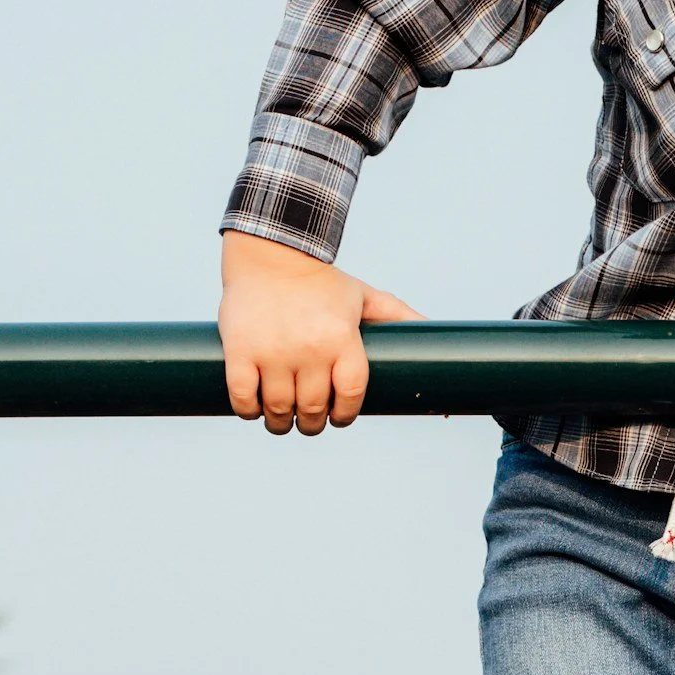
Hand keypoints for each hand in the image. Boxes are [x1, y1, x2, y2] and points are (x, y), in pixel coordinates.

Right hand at [219, 232, 423, 435]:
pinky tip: (255, 408)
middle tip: (308, 420)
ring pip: (279, 409)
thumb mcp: (362, 295)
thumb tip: (434, 330)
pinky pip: (243, 397)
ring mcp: (273, 351)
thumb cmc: (321, 281)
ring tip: (282, 418)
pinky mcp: (240, 350)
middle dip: (312, 423)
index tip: (338, 416)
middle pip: (313, 409)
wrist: (269, 251)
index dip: (344, 415)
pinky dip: (248, 411)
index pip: (350, 396)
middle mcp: (310, 349)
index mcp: (342, 339)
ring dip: (281, 423)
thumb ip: (396, 315)